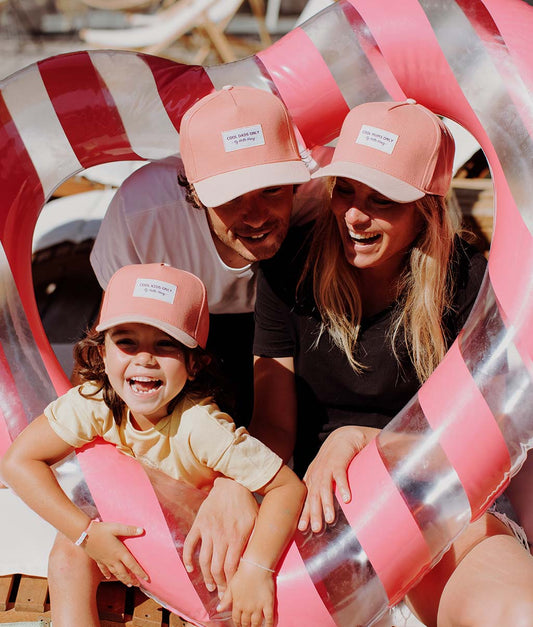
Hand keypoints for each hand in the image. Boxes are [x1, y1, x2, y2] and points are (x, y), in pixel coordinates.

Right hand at [83, 521, 147, 586]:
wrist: (84, 534)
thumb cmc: (102, 530)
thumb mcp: (117, 528)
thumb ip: (129, 530)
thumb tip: (142, 530)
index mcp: (120, 552)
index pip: (132, 565)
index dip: (140, 572)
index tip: (146, 579)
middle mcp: (113, 559)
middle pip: (124, 573)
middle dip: (132, 579)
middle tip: (138, 585)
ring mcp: (105, 561)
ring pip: (115, 573)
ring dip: (122, 579)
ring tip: (128, 584)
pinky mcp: (98, 559)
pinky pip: (104, 570)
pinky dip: (107, 574)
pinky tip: (108, 577)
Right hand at [183, 477, 257, 597]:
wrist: (232, 484)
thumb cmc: (247, 504)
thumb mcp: (256, 522)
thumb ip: (253, 541)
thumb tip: (254, 563)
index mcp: (237, 537)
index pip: (231, 568)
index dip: (230, 583)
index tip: (232, 593)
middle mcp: (221, 536)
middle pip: (217, 568)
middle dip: (219, 585)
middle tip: (221, 594)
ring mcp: (208, 530)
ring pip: (204, 560)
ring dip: (206, 576)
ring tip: (210, 586)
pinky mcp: (199, 524)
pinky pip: (190, 544)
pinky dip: (188, 558)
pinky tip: (190, 569)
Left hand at [217, 559, 274, 626]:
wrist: (255, 567)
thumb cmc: (242, 574)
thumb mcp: (231, 586)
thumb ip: (225, 599)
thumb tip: (218, 609)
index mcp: (237, 604)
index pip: (236, 619)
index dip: (237, 623)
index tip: (239, 624)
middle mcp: (247, 608)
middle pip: (246, 622)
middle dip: (246, 626)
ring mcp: (258, 607)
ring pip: (256, 623)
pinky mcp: (268, 604)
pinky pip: (269, 618)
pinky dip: (269, 625)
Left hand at [298, 426, 378, 532]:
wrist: (343, 437)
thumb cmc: (334, 458)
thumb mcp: (323, 473)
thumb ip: (319, 488)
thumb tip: (318, 508)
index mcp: (313, 479)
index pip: (307, 499)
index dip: (304, 513)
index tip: (302, 529)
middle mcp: (317, 474)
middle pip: (314, 496)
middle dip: (314, 513)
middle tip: (316, 529)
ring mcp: (327, 468)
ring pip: (325, 488)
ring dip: (327, 503)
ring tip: (330, 519)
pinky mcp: (339, 461)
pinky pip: (340, 475)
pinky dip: (343, 487)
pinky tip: (347, 499)